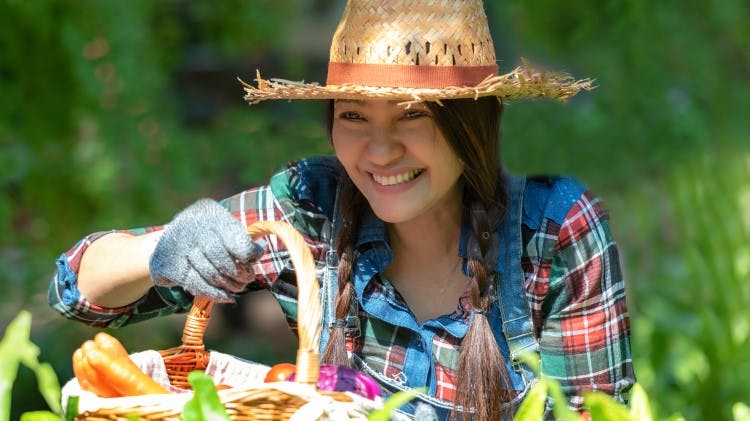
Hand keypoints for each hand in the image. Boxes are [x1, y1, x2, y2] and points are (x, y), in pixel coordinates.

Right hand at [149, 199, 263, 301]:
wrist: (170, 238)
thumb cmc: (207, 233)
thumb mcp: (224, 228)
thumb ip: (240, 239)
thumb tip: (258, 252)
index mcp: (210, 213)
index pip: (233, 237)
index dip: (247, 253)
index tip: (251, 260)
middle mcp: (192, 227)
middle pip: (219, 256)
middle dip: (237, 272)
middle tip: (246, 279)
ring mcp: (179, 246)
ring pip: (209, 273)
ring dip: (228, 285)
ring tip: (237, 287)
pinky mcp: (170, 265)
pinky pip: (197, 285)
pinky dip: (215, 294)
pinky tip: (226, 296)